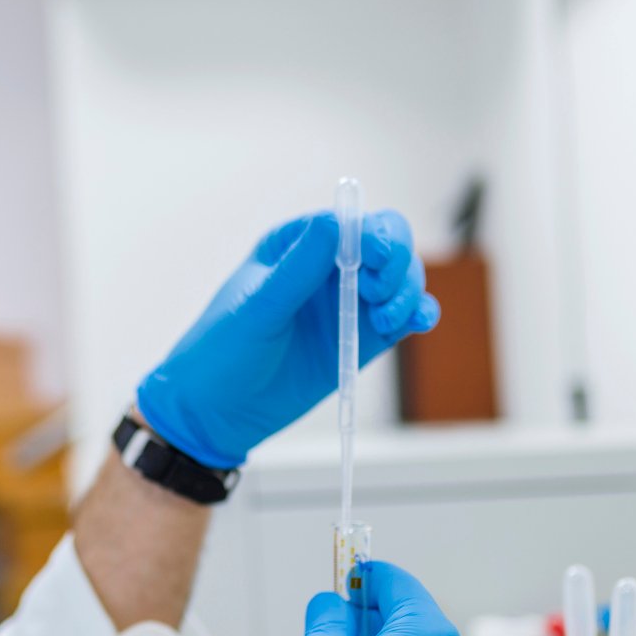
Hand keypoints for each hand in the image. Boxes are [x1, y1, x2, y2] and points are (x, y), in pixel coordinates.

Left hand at [136, 210, 440, 469]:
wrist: (215, 412)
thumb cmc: (222, 351)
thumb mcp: (257, 307)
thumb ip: (298, 268)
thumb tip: (335, 222)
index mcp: (296, 246)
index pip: (350, 223)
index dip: (373, 236)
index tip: (375, 261)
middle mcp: (327, 268)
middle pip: (387, 246)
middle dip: (397, 263)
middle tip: (381, 294)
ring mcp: (346, 304)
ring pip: (399, 281)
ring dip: (407, 292)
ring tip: (385, 319)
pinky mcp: (360, 339)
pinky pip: (400, 319)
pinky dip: (418, 315)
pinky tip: (419, 321)